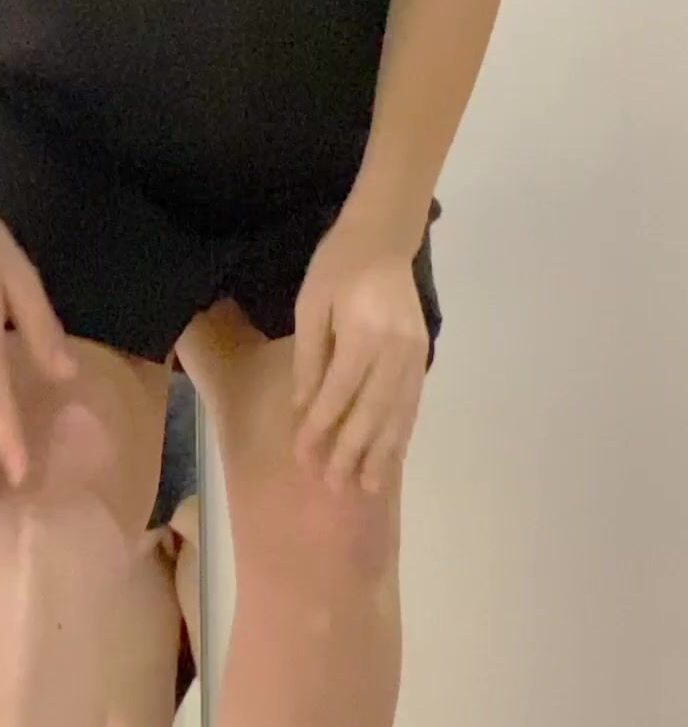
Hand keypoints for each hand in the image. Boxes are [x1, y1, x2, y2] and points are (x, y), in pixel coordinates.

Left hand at [292, 213, 428, 494]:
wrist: (382, 239)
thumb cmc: (335, 269)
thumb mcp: (310, 308)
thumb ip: (309, 361)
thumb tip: (304, 412)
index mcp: (364, 335)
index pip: (338, 395)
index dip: (319, 431)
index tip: (302, 459)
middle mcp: (395, 350)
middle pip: (371, 413)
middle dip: (349, 454)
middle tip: (333, 488)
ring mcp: (415, 355)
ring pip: (397, 414)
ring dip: (381, 454)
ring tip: (366, 487)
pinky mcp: (423, 356)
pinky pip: (411, 403)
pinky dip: (400, 433)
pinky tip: (390, 456)